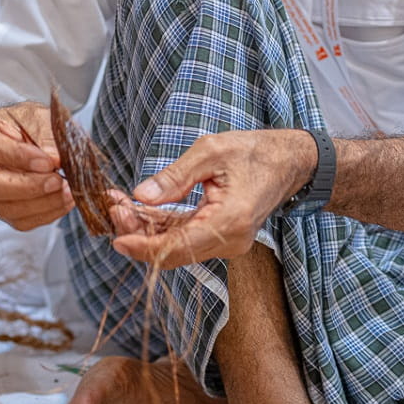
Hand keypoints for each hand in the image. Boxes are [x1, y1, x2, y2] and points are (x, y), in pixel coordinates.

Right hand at [0, 103, 72, 230]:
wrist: (6, 137)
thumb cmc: (16, 123)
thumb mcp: (32, 115)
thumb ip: (44, 132)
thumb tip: (56, 157)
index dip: (17, 156)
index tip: (47, 161)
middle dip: (28, 186)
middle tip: (58, 180)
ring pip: (2, 208)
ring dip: (40, 204)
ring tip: (68, 192)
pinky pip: (17, 221)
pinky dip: (44, 214)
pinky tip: (63, 201)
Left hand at [108, 129, 315, 268]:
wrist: (289, 161)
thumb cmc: (255, 152)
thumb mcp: (211, 151)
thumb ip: (174, 177)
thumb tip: (140, 196)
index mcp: (230, 221)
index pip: (177, 247)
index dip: (143, 246)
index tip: (116, 237)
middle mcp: (230, 240)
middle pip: (172, 252)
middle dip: (138, 234)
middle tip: (114, 208)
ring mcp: (227, 242)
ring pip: (176, 247)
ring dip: (146, 230)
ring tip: (121, 204)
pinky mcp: (221, 237)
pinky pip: (185, 238)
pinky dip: (161, 226)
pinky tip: (140, 210)